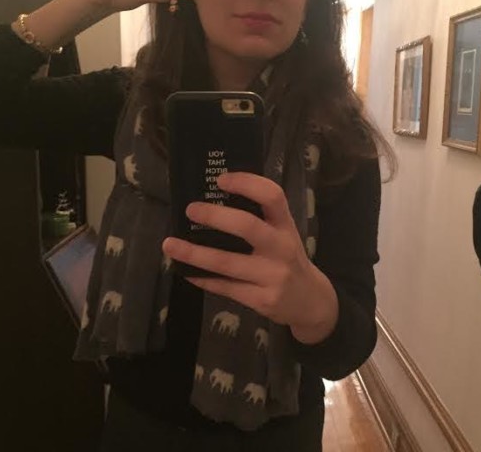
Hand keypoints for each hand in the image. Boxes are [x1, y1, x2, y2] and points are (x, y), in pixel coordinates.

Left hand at [162, 172, 338, 343]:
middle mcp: (281, 248)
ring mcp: (272, 276)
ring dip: (194, 253)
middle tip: (190, 210)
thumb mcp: (283, 233)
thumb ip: (259, 218)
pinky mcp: (261, 300)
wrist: (310, 301)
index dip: (247, 183)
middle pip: (247, 226)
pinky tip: (185, 271)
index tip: (221, 179)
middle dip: (214, 217)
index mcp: (286, 225)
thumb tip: (214, 197)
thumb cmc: (288, 258)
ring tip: (169, 244)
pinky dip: (202, 278)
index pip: (272, 196)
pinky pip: (225, 288)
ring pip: (226, 262)